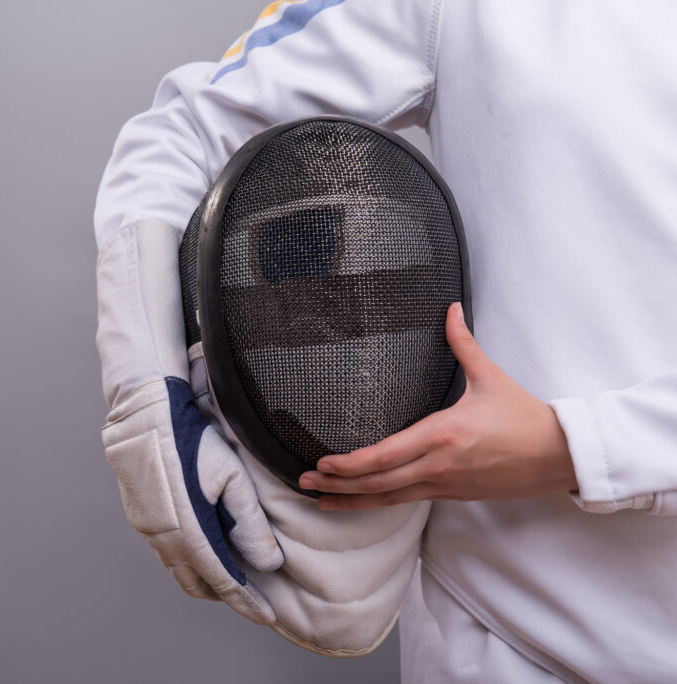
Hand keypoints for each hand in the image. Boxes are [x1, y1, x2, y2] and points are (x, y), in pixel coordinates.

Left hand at [298, 303, 577, 509]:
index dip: (350, 464)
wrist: (559, 455)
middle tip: (304, 482)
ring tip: (319, 501)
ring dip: (352, 501)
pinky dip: (378, 504)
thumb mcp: (489, 377)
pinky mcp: (453, 495)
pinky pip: (407, 502)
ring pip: (389, 498)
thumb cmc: (524, 415)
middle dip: (338, 485)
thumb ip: (462, 343)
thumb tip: (450, 309)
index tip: (323, 463)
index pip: (385, 455)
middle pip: (378, 482)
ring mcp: (445, 484)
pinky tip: (358, 503)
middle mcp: (438, 464)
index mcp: (442, 434)